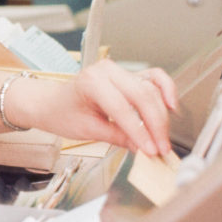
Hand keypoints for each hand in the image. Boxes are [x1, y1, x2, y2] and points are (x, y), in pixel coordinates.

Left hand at [19, 60, 176, 155]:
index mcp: (91, 82)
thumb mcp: (86, 130)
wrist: (50, 103)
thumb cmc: (61, 113)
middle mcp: (107, 71)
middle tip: (161, 148)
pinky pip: (154, 78)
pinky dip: (166, 90)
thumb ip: (117, 137)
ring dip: (161, 114)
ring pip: (151, 90)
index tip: (151, 150)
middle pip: (142, 97)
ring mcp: (119, 71)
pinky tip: (171, 106)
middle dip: (155, 126)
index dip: (140, 132)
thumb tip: (143, 148)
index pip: (122, 109)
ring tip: (163, 137)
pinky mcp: (128, 75)